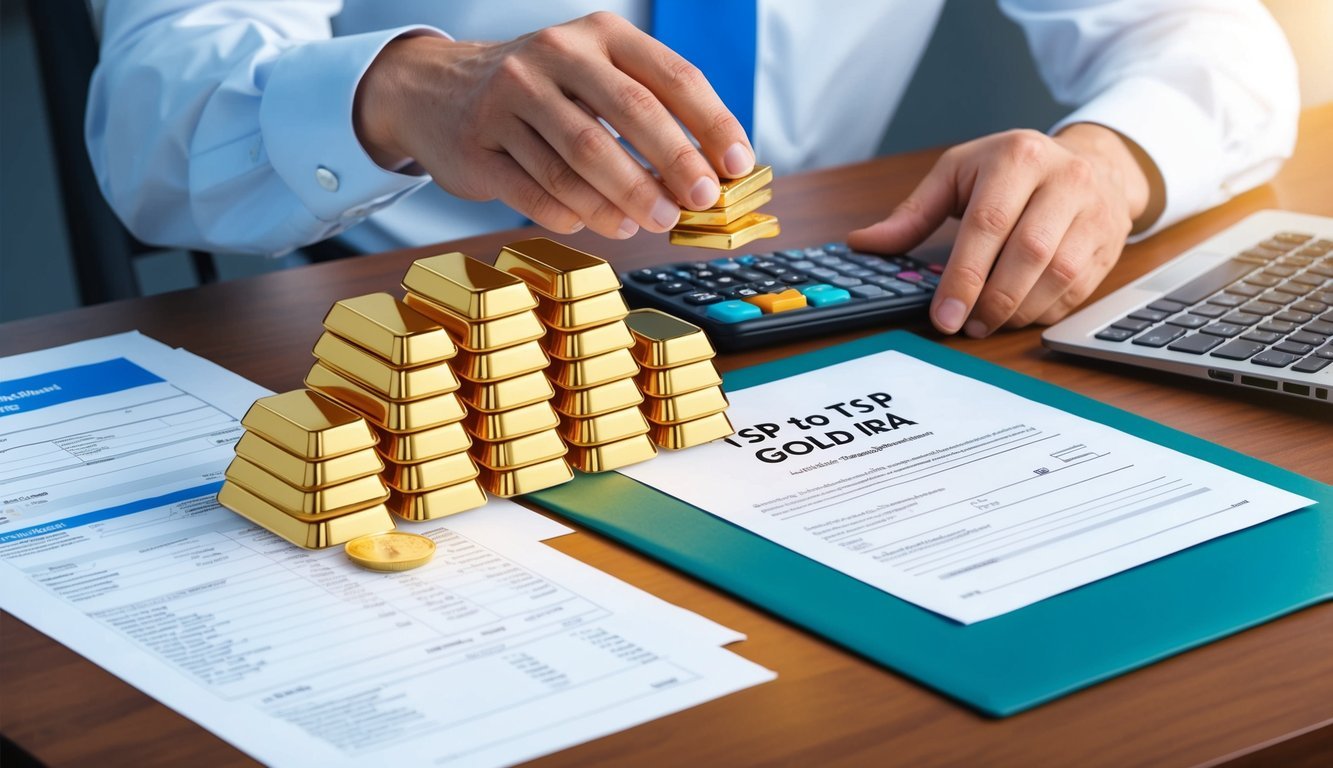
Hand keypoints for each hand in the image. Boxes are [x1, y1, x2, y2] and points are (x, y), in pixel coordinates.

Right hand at [353, 13, 754, 239]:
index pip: (671, 75)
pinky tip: (603, 224)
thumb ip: (650, 113)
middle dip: (674, 164)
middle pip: (629, 113)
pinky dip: (577, 215)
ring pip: (581, 160)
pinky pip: (538, 192)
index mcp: (598, 34)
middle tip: (699, 202)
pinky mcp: (480, 147)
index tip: (738, 166)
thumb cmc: (542, 93)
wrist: (437, 91)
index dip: (712, 123)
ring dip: (626, 200)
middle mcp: (554, 56)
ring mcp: (510, 100)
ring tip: (653, 222)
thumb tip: (712, 176)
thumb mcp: (594, 76)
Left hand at [848, 125, 1160, 335]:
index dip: (963, 277)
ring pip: (1058, 275)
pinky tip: (1018, 314)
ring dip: (1017, 310)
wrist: (1095, 162)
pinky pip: (1078, 290)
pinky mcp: (1111, 242)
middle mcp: (1064, 179)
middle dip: (991, 300)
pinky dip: (1044, 311)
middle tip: (963, 325)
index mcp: (1018, 157)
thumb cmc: (1014, 169)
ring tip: (986, 322)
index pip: (987, 225)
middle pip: (1027, 253)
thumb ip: (913, 212)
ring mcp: (1094, 210)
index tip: (943, 315)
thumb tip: (866, 243)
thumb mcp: (959, 173)